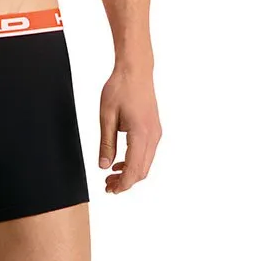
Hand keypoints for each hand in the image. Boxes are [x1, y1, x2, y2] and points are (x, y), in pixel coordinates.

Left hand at [98, 66, 160, 193]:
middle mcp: (153, 136)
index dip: (123, 184)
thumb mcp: (106, 116)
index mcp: (141, 134)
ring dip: (130, 173)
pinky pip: (147, 153)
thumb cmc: (120, 88)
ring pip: (146, 163)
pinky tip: (120, 161)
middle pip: (142, 171)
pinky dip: (135, 162)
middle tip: (107, 186)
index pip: (134, 170)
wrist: (135, 70)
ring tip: (111, 176)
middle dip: (126, 182)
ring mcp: (156, 133)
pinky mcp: (154, 129)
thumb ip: (106, 143)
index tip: (110, 190)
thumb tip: (104, 166)